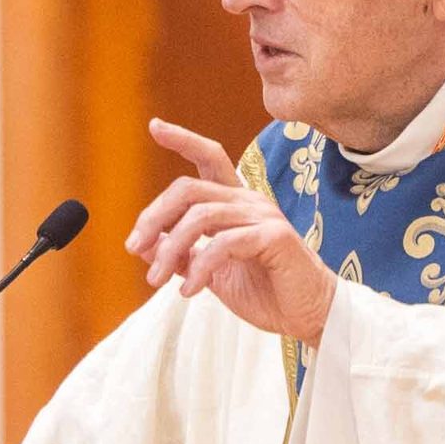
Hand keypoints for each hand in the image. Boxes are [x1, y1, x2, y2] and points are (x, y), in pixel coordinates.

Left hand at [124, 119, 337, 347]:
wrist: (309, 317)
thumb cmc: (267, 293)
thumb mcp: (212, 274)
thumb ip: (182, 256)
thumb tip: (144, 245)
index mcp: (236, 204)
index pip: (209, 159)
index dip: (183, 140)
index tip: (155, 126)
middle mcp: (250, 202)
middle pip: (189, 188)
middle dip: (154, 216)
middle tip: (135, 247)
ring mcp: (264, 216)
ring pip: (201, 216)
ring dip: (171, 249)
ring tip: (158, 280)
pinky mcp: (274, 237)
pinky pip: (223, 243)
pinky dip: (199, 268)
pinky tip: (190, 291)